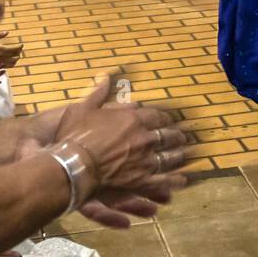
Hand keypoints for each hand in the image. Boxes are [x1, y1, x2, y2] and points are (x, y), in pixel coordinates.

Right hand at [0, 31, 21, 67]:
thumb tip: (7, 32)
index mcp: (1, 49)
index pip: (15, 48)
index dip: (20, 46)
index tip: (21, 44)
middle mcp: (3, 56)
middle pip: (16, 54)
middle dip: (19, 51)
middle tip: (19, 48)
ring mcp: (2, 62)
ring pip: (15, 61)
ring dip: (17, 57)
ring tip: (17, 54)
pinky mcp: (1, 67)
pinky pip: (11, 65)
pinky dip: (14, 62)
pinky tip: (13, 59)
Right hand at [52, 74, 187, 196]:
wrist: (73, 164)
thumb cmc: (76, 135)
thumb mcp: (84, 108)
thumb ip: (98, 93)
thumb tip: (105, 75)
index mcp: (132, 119)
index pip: (157, 116)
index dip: (165, 118)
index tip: (169, 120)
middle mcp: (143, 138)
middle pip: (167, 136)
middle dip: (176, 136)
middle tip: (182, 137)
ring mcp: (144, 160)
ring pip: (169, 157)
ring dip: (178, 155)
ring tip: (184, 155)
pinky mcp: (141, 180)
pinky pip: (163, 180)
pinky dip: (174, 181)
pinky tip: (182, 180)